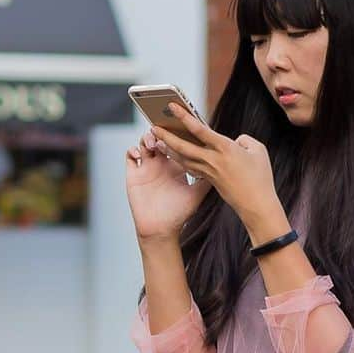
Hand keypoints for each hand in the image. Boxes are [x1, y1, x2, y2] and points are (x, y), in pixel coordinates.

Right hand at [126, 120, 210, 241]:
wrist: (162, 230)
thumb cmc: (179, 214)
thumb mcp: (197, 193)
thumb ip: (208, 178)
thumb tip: (223, 165)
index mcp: (175, 164)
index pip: (176, 141)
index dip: (177, 132)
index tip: (181, 122)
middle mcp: (161, 163)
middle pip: (159, 137)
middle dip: (161, 130)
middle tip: (165, 127)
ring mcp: (146, 168)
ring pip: (144, 142)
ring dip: (147, 138)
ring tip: (154, 143)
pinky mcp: (134, 175)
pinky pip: (130, 156)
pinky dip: (133, 150)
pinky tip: (140, 154)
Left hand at [150, 102, 286, 236]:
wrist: (256, 206)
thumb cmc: (261, 177)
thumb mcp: (258, 151)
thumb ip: (243, 141)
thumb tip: (233, 142)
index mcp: (225, 149)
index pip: (200, 130)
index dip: (185, 117)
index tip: (172, 107)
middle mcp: (213, 161)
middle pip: (184, 147)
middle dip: (167, 137)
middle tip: (152, 127)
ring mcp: (210, 172)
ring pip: (184, 159)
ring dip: (170, 149)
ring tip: (158, 140)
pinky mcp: (210, 181)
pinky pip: (191, 168)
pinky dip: (182, 160)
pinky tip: (175, 155)